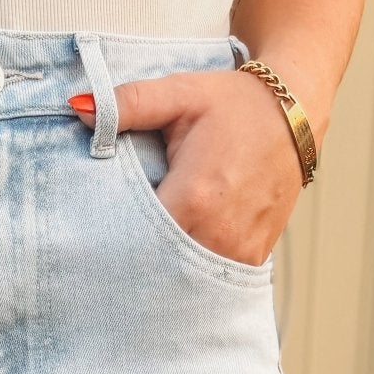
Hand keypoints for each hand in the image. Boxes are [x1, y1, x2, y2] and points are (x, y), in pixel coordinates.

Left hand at [70, 69, 306, 268]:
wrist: (294, 115)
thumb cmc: (234, 104)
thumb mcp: (180, 95)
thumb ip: (129, 104)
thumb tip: (78, 109)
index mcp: (193, 198)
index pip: (136, 239)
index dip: (113, 240)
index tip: (95, 237)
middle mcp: (217, 233)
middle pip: (158, 266)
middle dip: (134, 262)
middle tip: (108, 259)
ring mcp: (237, 251)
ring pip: (184, 279)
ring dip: (162, 271)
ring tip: (141, 261)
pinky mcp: (251, 259)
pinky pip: (209, 279)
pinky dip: (189, 273)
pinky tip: (173, 260)